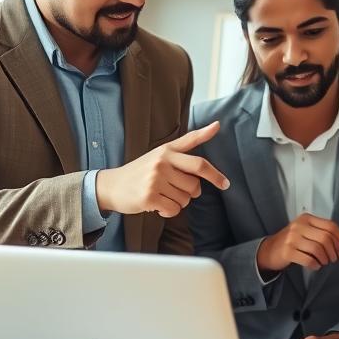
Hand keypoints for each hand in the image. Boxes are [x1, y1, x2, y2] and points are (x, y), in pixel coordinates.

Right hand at [95, 122, 228, 218]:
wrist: (112, 185)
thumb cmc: (141, 171)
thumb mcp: (161, 153)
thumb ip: (187, 144)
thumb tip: (216, 126)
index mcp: (167, 151)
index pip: (197, 159)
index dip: (214, 171)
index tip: (226, 182)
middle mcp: (162, 162)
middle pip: (195, 184)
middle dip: (193, 192)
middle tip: (179, 190)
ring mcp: (155, 179)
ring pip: (185, 199)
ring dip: (178, 202)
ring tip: (162, 195)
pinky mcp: (149, 196)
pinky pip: (174, 209)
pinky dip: (169, 212)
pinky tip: (157, 206)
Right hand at [256, 213, 338, 274]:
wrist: (269, 250)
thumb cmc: (292, 241)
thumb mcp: (306, 231)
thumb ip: (324, 234)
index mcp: (306, 218)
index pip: (330, 225)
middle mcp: (299, 226)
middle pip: (326, 238)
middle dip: (334, 250)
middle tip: (335, 258)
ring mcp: (292, 238)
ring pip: (318, 249)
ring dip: (325, 259)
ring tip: (325, 262)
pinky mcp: (287, 251)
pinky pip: (308, 259)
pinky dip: (316, 265)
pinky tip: (316, 266)